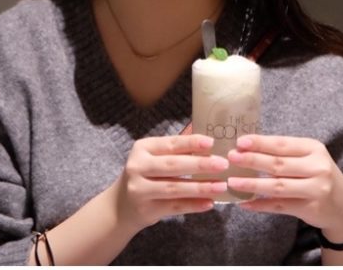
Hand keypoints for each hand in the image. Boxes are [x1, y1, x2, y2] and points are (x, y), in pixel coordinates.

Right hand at [113, 134, 228, 232]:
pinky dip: (193, 205)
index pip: (170, 143)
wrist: (120, 206)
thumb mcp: (153, 156)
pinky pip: (174, 207)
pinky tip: (209, 203)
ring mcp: (140, 190)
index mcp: (142, 148)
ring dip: (200, 187)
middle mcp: (138, 167)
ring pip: (174, 188)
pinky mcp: (146, 210)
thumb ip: (176, 146)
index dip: (191, 143)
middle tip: (223, 164)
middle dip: (200, 164)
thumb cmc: (144, 174)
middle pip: (173, 165)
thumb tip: (205, 131)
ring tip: (221, 186)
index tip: (211, 142)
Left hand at [227, 135, 342, 241]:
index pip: (282, 144)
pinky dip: (261, 205)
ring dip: (252, 184)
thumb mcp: (309, 157)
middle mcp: (317, 167)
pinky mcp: (311, 209)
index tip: (240, 142)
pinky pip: (280, 206)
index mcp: (314, 149)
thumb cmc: (319, 175)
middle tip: (231, 158)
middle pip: (278, 164)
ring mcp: (316, 189)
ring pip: (277, 186)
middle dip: (252, 160)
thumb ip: (285, 152)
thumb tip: (248, 147)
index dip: (260, 143)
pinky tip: (244, 203)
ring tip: (232, 182)